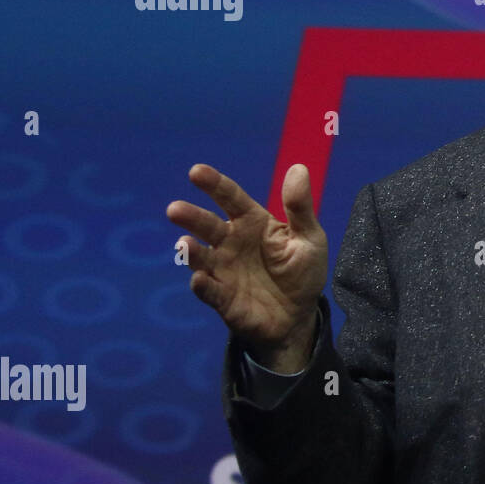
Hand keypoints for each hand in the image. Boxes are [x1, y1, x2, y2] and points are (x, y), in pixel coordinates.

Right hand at [167, 163, 327, 371]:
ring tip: (184, 245)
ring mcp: (223, 270)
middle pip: (207, 226)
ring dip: (190, 251)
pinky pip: (209, 291)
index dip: (214, 184)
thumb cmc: (302, 271)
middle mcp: (231, 242)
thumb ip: (300, 207)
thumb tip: (298, 168)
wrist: (299, 316)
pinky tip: (200, 279)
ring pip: (200, 257)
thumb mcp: (309, 238)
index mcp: (252, 222)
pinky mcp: (222, 298)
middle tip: (175, 209)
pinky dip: (203, 285)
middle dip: (191, 217)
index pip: (230, 198)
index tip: (197, 172)